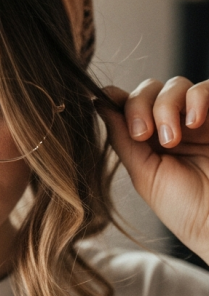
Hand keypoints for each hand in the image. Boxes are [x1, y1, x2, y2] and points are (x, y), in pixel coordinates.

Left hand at [100, 76, 208, 262]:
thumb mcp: (144, 174)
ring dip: (165, 106)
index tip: (106, 103)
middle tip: (142, 134)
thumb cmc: (186, 210)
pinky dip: (196, 99)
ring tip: (171, 140)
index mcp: (150, 139)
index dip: (117, 99)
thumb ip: (122, 138)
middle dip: (139, 105)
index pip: (129, 103)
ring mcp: (198, 119)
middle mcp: (174, 124)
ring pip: (175, 85)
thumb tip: (98, 103)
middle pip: (149, 89)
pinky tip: (193, 123)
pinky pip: (205, 88)